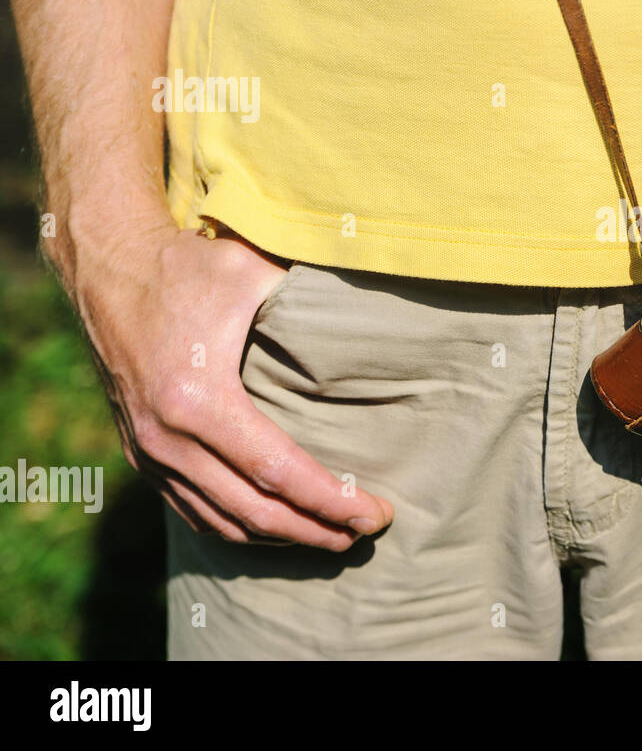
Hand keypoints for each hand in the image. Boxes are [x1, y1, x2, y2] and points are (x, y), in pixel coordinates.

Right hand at [64, 216, 394, 548]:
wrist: (106, 264)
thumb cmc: (186, 265)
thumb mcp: (251, 272)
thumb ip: (308, 300)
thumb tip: (369, 316)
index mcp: (199, 401)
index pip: (280, 473)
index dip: (332, 500)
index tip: (376, 513)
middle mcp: (168, 438)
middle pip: (255, 511)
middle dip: (317, 530)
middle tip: (365, 532)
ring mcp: (148, 450)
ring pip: (222, 520)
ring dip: (281, 536)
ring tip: (332, 534)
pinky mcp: (140, 451)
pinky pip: (192, 509)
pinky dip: (239, 526)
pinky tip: (276, 525)